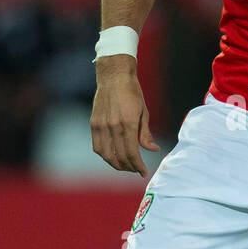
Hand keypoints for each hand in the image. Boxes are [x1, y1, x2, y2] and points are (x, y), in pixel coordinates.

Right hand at [90, 57, 158, 175]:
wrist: (114, 76)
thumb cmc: (132, 92)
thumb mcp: (143, 112)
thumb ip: (145, 134)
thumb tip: (153, 150)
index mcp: (127, 123)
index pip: (132, 153)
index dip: (138, 166)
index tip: (144, 172)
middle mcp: (113, 126)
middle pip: (119, 156)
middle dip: (129, 167)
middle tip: (136, 169)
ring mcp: (101, 125)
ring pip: (106, 155)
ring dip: (116, 164)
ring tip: (125, 166)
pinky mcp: (94, 123)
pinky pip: (97, 146)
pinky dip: (105, 155)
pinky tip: (113, 156)